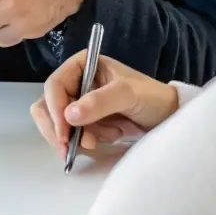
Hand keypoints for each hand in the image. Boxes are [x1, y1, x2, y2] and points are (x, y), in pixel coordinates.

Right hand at [30, 51, 178, 155]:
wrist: (167, 116)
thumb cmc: (151, 97)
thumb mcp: (128, 94)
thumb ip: (100, 101)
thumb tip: (69, 115)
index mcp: (81, 65)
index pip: (54, 86)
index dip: (55, 110)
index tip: (64, 133)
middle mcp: (76, 82)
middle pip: (48, 106)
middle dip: (59, 129)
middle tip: (69, 149)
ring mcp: (79, 104)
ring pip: (58, 125)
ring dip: (77, 136)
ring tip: (102, 139)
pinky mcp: (86, 122)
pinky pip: (73, 136)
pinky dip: (87, 141)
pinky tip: (110, 136)